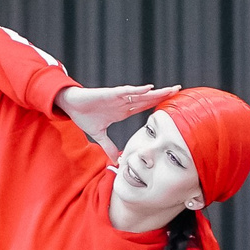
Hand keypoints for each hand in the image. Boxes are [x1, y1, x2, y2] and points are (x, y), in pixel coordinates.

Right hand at [55, 83, 180, 160]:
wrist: (71, 105)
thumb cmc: (85, 115)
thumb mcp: (99, 135)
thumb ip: (108, 146)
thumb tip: (114, 160)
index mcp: (124, 111)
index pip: (145, 107)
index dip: (158, 105)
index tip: (172, 106)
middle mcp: (124, 103)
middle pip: (148, 99)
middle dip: (163, 95)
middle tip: (179, 91)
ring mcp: (119, 97)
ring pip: (142, 94)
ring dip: (156, 92)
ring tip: (171, 89)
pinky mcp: (111, 94)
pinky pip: (126, 92)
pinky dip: (137, 90)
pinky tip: (149, 89)